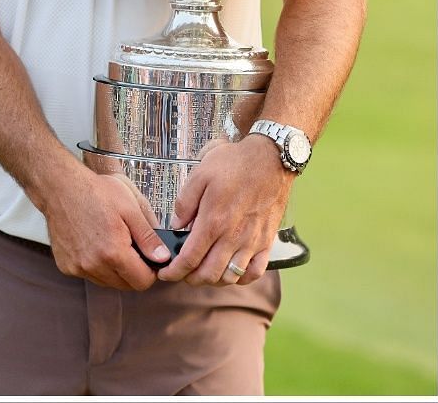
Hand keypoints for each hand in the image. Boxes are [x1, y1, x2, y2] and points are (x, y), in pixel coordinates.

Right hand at [36, 168, 166, 290]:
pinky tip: (98, 244)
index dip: (151, 271)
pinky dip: (98, 266)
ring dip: (116, 270)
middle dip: (135, 271)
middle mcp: (92, 266)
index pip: (142, 282)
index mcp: (112, 253)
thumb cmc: (97, 193)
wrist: (61, 188)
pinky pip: (90, 275)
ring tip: (115, 242)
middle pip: (125, 285)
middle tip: (134, 247)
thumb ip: (148, 238)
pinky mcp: (66, 266)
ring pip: (108, 282)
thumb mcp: (132, 209)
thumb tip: (163, 258)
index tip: (152, 257)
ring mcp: (77, 268)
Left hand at [157, 133, 291, 286]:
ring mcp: (253, 240)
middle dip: (189, 278)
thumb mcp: (200, 174)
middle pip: (208, 274)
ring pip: (229, 277)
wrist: (272, 157)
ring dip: (213, 280)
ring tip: (204, 270)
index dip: (173, 272)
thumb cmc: (237, 163)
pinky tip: (232, 270)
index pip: (188, 260)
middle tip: (182, 271)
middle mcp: (234, 236)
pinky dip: (241, 278)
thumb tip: (177, 226)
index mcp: (214, 221)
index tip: (165, 273)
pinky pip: (255, 271)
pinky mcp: (267, 240)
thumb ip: (184, 203)